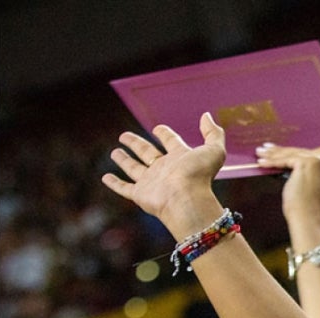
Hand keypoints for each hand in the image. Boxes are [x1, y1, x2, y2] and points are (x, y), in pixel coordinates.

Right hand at [101, 112, 227, 238]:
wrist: (187, 200)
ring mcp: (151, 183)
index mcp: (181, 158)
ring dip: (124, 161)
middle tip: (124, 136)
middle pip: (147, 153)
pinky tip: (105, 178)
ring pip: (134, 169)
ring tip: (115, 152)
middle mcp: (165, 170)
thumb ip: (213, 133)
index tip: (159, 129)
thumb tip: (207, 115)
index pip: (171, 142)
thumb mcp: (213, 150)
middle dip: (136, 144)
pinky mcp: (140, 195)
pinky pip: (124, 188)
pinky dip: (115, 184)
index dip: (165, 134)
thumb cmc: (200, 176)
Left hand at [256, 144, 319, 227]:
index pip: (315, 155)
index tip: (284, 151)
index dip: (298, 153)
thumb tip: (292, 161)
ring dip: (274, 154)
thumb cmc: (308, 210)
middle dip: (283, 151)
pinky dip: (272, 161)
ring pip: (294, 154)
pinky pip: (286, 159)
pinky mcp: (309, 163)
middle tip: (267, 150)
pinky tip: (262, 163)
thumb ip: (312, 173)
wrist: (308, 219)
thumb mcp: (314, 187)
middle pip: (303, 152)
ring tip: (260, 154)